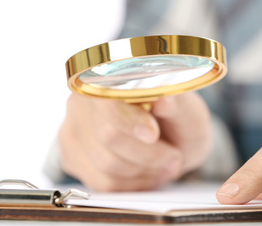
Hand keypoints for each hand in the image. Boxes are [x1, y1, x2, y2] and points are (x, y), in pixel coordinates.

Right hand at [58, 92, 210, 191]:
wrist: (168, 137)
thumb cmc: (176, 119)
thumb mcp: (187, 110)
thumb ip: (178, 105)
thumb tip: (164, 100)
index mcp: (110, 76)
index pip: (107, 98)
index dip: (128, 120)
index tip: (153, 135)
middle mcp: (83, 100)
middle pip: (108, 136)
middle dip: (148, 154)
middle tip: (174, 157)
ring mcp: (74, 128)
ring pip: (106, 165)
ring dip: (144, 172)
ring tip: (164, 165)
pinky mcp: (73, 156)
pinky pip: (101, 183)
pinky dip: (131, 184)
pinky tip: (147, 173)